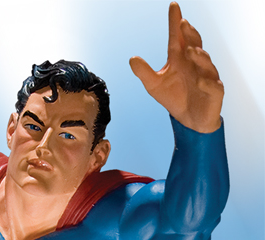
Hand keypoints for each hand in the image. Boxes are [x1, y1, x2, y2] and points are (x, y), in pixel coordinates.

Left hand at [129, 2, 223, 132]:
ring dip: (199, 56)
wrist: (190, 121)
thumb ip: (145, 73)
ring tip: (190, 51)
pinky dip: (206, 83)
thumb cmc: (174, 98)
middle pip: (194, 44)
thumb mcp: (155, 86)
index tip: (173, 6)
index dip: (175, 23)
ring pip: (206, 62)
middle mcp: (195, 63)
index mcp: (180, 58)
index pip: (177, 37)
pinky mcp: (214, 92)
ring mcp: (207, 76)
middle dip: (189, 34)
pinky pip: (212, 86)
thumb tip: (132, 59)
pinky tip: (199, 81)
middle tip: (183, 23)